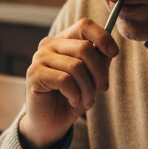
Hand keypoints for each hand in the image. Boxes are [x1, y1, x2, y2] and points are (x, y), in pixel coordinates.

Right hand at [19, 17, 118, 148]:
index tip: (114, 53)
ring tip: (87, 101)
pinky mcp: (34, 74)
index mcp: (64, 40)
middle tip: (102, 89)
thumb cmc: (72, 98)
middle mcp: (49, 44)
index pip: (84, 26)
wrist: (51, 122)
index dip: (102, 37)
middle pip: (84, 48)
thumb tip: (109, 51)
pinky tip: (73, 101)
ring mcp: (39, 58)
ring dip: (88, 89)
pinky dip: (75, 94)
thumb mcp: (91, 79)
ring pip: (76, 67)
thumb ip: (99, 62)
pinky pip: (64, 80)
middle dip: (99, 72)